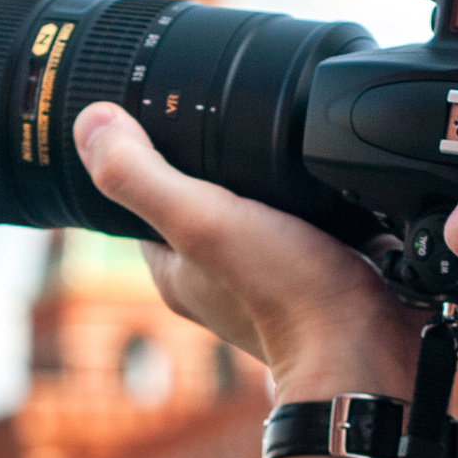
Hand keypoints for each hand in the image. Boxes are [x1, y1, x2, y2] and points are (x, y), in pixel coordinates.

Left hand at [74, 102, 424, 400]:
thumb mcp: (201, 220)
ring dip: (269, 177)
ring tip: (284, 147)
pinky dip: (312, 196)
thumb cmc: (286, 294)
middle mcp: (214, 274)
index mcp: (173, 266)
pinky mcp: (315, 269)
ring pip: (255, 206)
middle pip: (201, 194)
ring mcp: (267, 274)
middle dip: (218, 157)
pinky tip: (326, 179)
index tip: (171, 110)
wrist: (368, 348)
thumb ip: (142, 175)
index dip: (149, 149)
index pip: (141, 192)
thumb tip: (88, 121)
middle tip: (236, 118)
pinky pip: (304, 219)